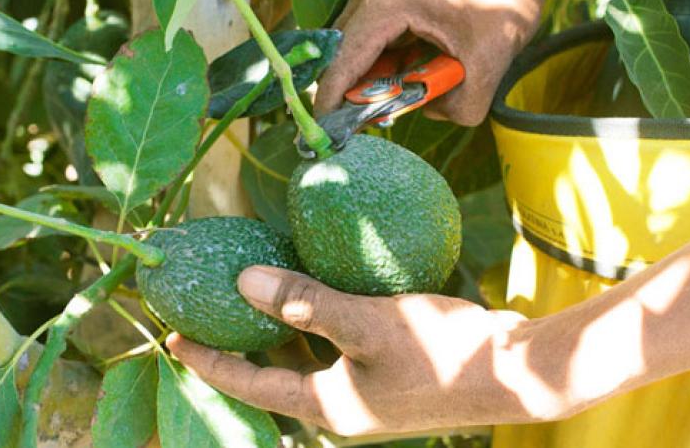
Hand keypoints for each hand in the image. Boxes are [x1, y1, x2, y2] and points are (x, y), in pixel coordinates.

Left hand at [166, 266, 531, 435]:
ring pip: (303, 353)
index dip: (209, 361)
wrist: (516, 370)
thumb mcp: (368, 323)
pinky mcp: (385, 366)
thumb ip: (304, 302)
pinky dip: (313, 316)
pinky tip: (310, 285)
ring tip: (248, 292)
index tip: (172, 340)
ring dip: (276, 325)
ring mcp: (364, 386)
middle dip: (238, 342)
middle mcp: (340, 401)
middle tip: (206, 311)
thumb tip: (242, 284)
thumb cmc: (443, 353)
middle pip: (272, 370)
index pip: (249, 385)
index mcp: (327, 406)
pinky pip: (333, 341)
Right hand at [314, 0, 554, 125]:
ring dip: (368, 78)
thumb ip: (460, 105)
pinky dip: (380, 63)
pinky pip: (369, 37)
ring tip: (392, 101)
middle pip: (341, 54)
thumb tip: (430, 113)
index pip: (343, 61)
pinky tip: (404, 76)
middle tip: (363, 126)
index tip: (326, 133)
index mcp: (387, 2)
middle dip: (350, 93)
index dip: (330, 101)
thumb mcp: (490, 61)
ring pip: (354, 47)